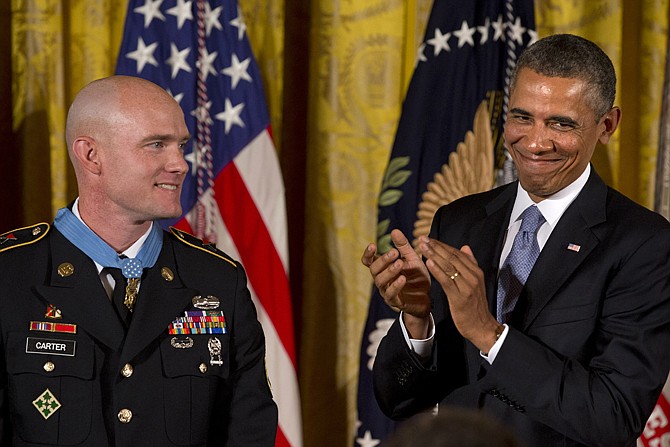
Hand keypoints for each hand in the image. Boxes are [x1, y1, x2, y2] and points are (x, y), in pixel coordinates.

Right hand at [361, 230, 430, 337]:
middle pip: (373, 270)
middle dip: (383, 260)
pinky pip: (390, 294)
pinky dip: (396, 285)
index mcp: (383, 268)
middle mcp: (381, 279)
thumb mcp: (412, 259)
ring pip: (380, 281)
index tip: (373, 245)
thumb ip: (403, 246)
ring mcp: (386, 291)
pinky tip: (403, 278)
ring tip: (399, 263)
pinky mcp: (394, 301)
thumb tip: (394, 230)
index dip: (368, 254)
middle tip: (394, 252)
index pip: (369, 261)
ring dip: (389, 271)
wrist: (427, 297)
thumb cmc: (416, 277)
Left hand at [419, 236, 502, 352]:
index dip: (442, 245)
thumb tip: (465, 247)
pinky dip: (437, 270)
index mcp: (475, 271)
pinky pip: (447, 281)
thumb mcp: (475, 282)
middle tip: (422, 238)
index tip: (429, 238)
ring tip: (422, 246)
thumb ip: (470, 264)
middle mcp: (472, 276)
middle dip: (436, 247)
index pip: (457, 253)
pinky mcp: (460, 297)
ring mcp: (467, 286)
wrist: (481, 327)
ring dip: (434, 255)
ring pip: (448, 266)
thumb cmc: (474, 305)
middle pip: (452, 257)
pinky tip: (428, 263)